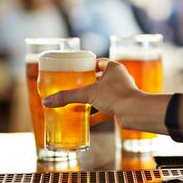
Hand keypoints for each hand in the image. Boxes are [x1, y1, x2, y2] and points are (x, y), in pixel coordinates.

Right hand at [43, 58, 170, 133]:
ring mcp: (121, 93)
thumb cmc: (116, 96)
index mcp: (113, 68)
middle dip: (88, 84)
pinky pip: (106, 109)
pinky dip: (96, 114)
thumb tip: (47, 101)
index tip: (76, 70)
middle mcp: (119, 79)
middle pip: (100, 79)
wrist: (135, 113)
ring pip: (103, 94)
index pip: (98, 62)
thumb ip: (68, 96)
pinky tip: (85, 120)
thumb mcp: (88, 94)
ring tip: (77, 102)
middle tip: (74, 87)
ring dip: (92, 99)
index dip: (87, 65)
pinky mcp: (122, 106)